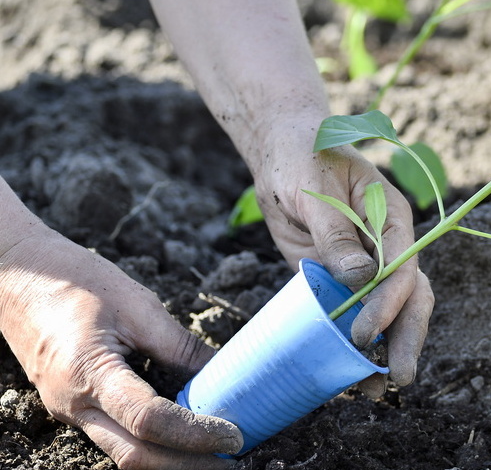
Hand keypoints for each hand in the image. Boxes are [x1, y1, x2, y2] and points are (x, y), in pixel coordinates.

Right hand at [0, 226, 242, 468]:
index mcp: (88, 374)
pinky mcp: (72, 406)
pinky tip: (183, 433)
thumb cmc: (74, 281)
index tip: (234, 436)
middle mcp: (73, 404)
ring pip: (123, 451)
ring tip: (214, 450)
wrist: (16, 274)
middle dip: (187, 465)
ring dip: (170, 458)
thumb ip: (180, 346)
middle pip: (135, 454)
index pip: (150, 421)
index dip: (196, 434)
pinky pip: (114, 434)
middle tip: (233, 459)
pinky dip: (152, 441)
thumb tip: (226, 372)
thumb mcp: (139, 306)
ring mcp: (69, 410)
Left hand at [252, 130, 433, 396]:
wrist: (283, 152)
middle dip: (406, 337)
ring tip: (378, 389)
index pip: (402, 267)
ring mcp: (367, 263)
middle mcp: (387, 244)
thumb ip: (335, 234)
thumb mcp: (313, 190)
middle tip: (398, 378)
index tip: (362, 333)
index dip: (388, 303)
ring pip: (392, 310)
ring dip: (388, 347)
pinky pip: (356, 311)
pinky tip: (352, 373)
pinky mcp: (342, 276)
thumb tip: (358, 279)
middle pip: (411, 296)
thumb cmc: (302, 157)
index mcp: (391, 216)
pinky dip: (356, 342)